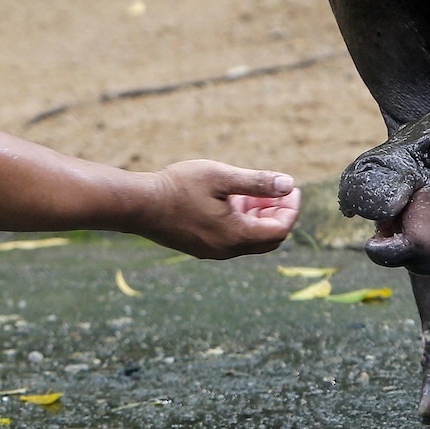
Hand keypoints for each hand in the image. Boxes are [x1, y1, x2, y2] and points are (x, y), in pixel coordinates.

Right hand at [142, 159, 300, 258]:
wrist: (138, 204)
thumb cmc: (178, 187)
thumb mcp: (222, 177)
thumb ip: (257, 182)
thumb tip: (288, 184)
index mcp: (237, 236)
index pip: (281, 229)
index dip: (291, 208)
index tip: (291, 187)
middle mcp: (228, 250)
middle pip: (269, 238)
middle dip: (279, 213)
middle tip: (279, 190)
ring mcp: (214, 251)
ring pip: (251, 238)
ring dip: (260, 216)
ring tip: (257, 190)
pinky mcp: (202, 246)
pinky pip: (233, 238)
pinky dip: (242, 220)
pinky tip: (234, 199)